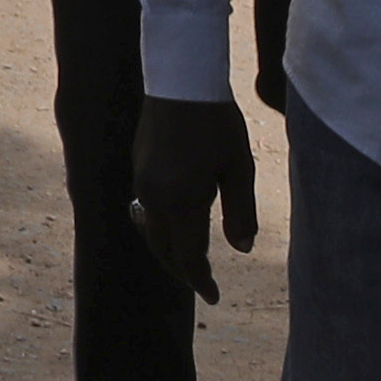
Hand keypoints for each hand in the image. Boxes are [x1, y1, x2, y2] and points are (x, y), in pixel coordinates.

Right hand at [131, 92, 257, 307]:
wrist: (181, 83)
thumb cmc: (218, 124)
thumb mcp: (240, 168)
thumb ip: (241, 213)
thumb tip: (241, 250)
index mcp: (181, 201)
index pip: (188, 256)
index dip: (201, 280)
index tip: (214, 297)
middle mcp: (155, 196)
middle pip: (163, 249)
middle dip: (183, 270)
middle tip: (203, 283)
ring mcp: (142, 181)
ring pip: (151, 230)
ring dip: (168, 250)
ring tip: (189, 259)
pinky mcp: (138, 168)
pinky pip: (146, 209)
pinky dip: (160, 226)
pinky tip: (176, 223)